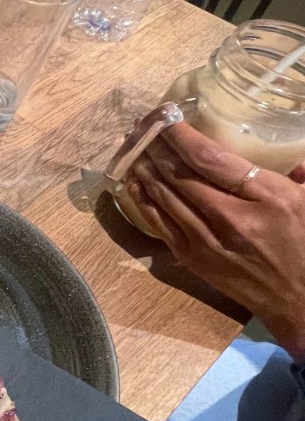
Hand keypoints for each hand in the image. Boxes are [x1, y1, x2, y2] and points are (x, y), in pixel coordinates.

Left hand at [125, 123, 304, 360]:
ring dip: (145, 169)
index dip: (183, 137)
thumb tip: (292, 157)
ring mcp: (208, 241)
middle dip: (157, 147)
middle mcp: (234, 218)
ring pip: (166, 197)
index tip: (166, 118)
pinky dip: (144, 200)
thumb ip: (300, 174)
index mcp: (269, 197)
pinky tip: (133, 183)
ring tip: (131, 147)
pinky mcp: (193, 259)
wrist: (301, 301)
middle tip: (141, 127)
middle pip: (181, 176)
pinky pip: (160, 223)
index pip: (212, 159)